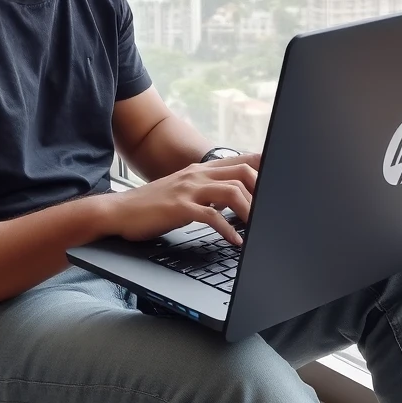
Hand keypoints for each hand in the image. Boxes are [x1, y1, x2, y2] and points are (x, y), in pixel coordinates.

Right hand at [102, 155, 258, 245]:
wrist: (120, 211)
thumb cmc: (153, 205)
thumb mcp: (183, 191)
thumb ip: (207, 190)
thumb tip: (233, 197)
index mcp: (199, 170)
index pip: (238, 161)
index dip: (262, 166)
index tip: (280, 175)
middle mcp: (196, 174)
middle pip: (241, 173)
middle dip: (262, 190)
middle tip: (271, 210)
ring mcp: (188, 189)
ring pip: (231, 191)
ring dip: (250, 210)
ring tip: (258, 228)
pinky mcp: (179, 207)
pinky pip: (211, 216)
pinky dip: (227, 229)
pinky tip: (234, 241)